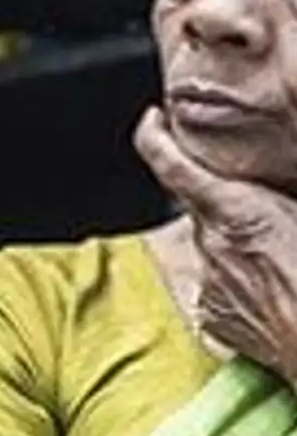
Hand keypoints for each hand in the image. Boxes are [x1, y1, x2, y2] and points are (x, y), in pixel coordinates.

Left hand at [135, 106, 296, 376]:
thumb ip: (287, 189)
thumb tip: (288, 183)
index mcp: (235, 209)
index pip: (169, 162)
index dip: (153, 135)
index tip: (153, 119)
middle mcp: (211, 243)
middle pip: (204, 206)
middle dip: (230, 204)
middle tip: (272, 215)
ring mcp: (209, 282)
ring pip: (217, 248)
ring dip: (242, 247)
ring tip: (287, 262)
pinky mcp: (213, 315)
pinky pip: (222, 286)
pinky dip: (242, 284)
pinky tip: (276, 292)